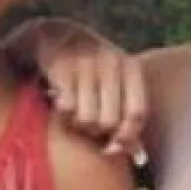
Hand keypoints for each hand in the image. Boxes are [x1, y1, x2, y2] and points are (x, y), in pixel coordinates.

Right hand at [4, 17, 145, 155]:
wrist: (52, 34)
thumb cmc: (89, 69)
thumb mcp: (114, 83)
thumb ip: (126, 115)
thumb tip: (136, 155)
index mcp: (130, 67)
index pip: (137, 114)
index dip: (127, 136)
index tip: (113, 145)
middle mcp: (111, 62)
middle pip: (110, 122)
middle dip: (96, 132)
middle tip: (85, 124)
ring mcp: (85, 63)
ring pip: (87, 119)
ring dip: (77, 124)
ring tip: (72, 112)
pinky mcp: (59, 67)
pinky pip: (66, 109)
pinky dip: (62, 114)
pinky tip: (58, 102)